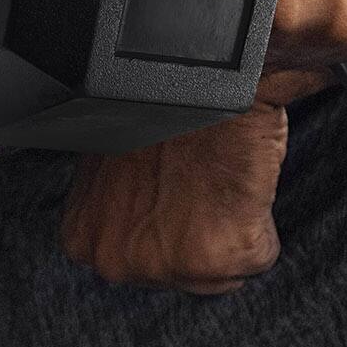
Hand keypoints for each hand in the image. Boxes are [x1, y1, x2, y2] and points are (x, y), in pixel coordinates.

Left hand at [60, 106, 288, 292]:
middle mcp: (114, 260)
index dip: (172, 220)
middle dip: (200, 232)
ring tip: (222, 181)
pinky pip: (258, 256)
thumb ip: (122, 199)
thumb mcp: (116, 156)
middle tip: (204, 182)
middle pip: (180, 273)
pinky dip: (263, 224)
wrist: (206, 74)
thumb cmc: (168, 102)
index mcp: (83, 237)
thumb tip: (144, 210)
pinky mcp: (216, 257)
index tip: (180, 189)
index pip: (141, 259)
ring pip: (221, 271)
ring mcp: (163, 265)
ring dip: (232, 229)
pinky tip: (244, 185)